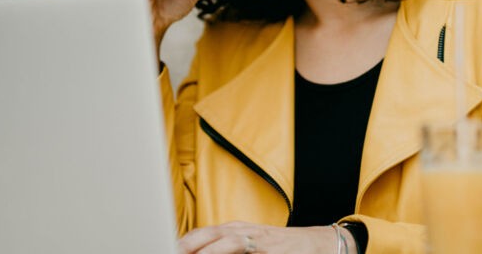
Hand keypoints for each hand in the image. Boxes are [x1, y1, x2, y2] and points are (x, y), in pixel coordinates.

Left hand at [178, 221, 350, 253]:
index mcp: (233, 231)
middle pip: (205, 234)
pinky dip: (225, 252)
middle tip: (168, 249)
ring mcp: (255, 238)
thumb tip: (199, 253)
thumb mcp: (250, 248)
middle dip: (184, 244)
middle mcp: (241, 230)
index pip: (199, 235)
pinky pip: (243, 248)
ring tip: (182, 251)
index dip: (181, 243)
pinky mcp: (268, 247)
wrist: (318, 245)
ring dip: (202, 248)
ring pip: (222, 240)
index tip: (162, 246)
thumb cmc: (280, 248)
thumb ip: (227, 251)